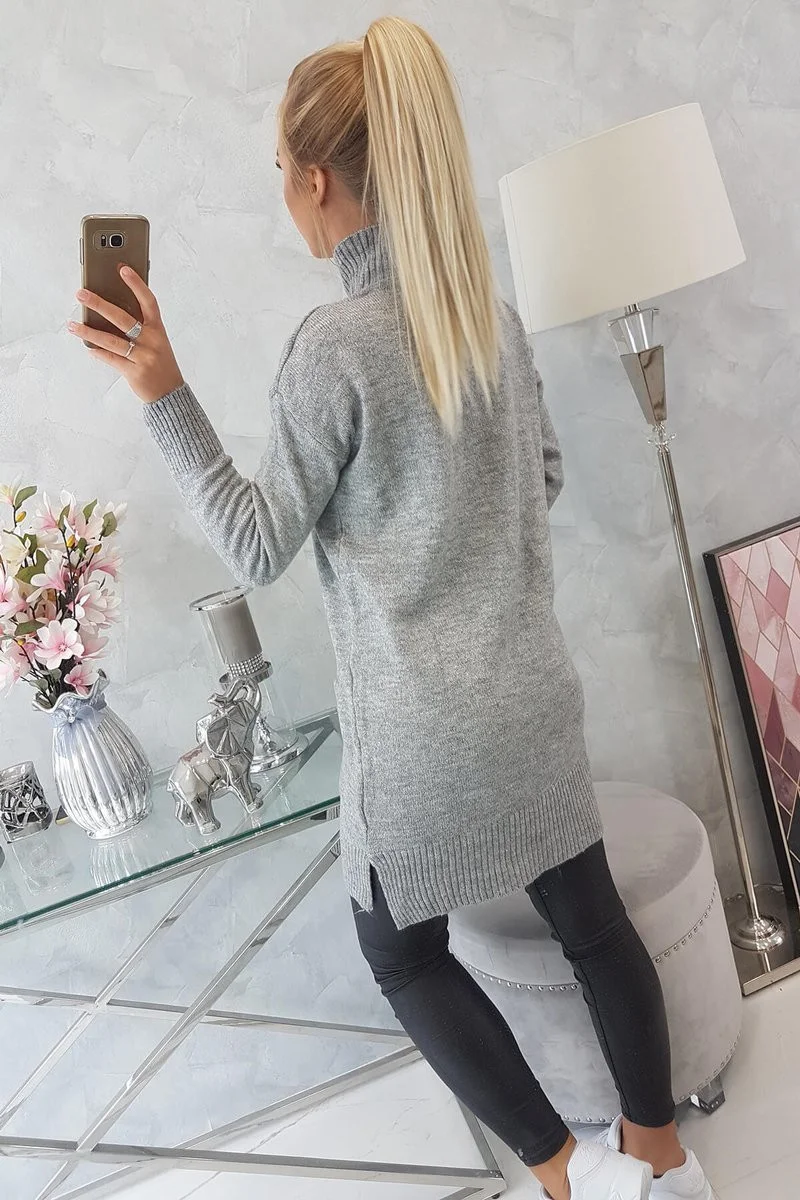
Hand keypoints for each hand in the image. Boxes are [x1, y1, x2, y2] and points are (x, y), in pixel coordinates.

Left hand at [68, 266, 183, 404]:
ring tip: (73, 325)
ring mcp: (143, 357)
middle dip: (99, 304)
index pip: (148, 301)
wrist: (169, 393)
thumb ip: (140, 327)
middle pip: (122, 318)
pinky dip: (98, 352)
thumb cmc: (160, 364)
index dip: (136, 284)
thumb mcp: (156, 342)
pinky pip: (112, 359)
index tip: (123, 269)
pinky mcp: (134, 372)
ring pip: (111, 340)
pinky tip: (88, 347)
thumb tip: (111, 311)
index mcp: (158, 329)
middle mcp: (151, 341)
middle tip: (81, 294)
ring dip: (89, 332)